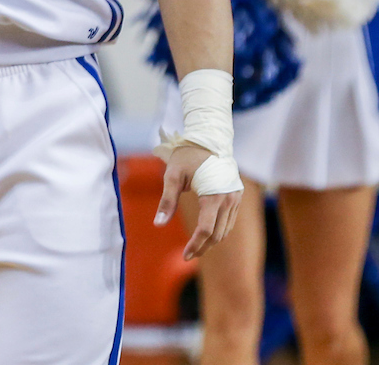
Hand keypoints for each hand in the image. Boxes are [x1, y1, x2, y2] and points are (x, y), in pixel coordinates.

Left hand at [154, 144, 241, 259]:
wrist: (209, 139)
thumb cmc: (187, 156)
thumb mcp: (173, 175)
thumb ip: (167, 201)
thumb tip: (158, 224)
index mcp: (213, 196)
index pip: (206, 230)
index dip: (195, 245)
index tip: (185, 256)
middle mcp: (229, 199)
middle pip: (217, 234)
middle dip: (202, 247)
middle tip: (188, 255)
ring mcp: (235, 197)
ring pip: (225, 230)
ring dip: (212, 241)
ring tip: (196, 246)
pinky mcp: (237, 195)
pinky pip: (230, 220)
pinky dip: (219, 230)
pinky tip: (207, 232)